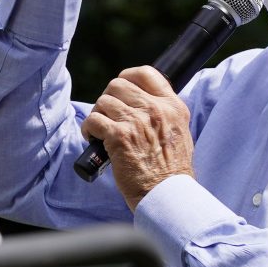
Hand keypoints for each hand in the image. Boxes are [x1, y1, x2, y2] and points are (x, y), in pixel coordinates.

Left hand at [80, 66, 193, 209]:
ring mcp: (136, 121)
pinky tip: (93, 139)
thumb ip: (164, 114)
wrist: (167, 193)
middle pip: (119, 84)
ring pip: (104, 101)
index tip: (120, 91)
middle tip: (108, 116)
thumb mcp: (179, 132)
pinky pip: (94, 120)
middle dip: (108, 98)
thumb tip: (142, 103)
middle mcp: (156, 109)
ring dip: (98, 114)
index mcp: (173, 106)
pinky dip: (88, 129)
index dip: (127, 77)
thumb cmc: (171, 169)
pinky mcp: (119, 136)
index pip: (146, 73)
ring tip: (100, 130)